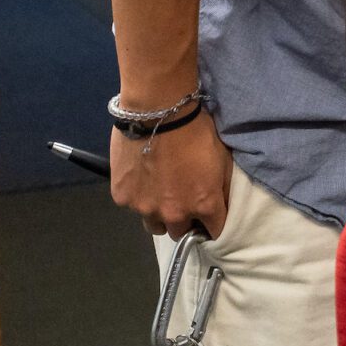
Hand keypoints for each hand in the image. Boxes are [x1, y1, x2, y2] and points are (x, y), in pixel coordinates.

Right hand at [109, 110, 231, 239]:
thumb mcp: (222, 160)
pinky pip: (133, 206)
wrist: (158, 113)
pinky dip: (138, 197)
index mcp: (203, 205)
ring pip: (154, 224)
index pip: (214, 232)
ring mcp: (145, 208)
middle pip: (180, 232)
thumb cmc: (197, 131)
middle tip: (182, 201)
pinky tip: (141, 177)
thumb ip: (221, 189)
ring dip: (159, 215)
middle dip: (184, 220)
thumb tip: (221, 204)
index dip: (212, 224)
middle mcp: (174, 214)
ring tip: (160, 193)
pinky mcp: (123, 198)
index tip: (208, 217)